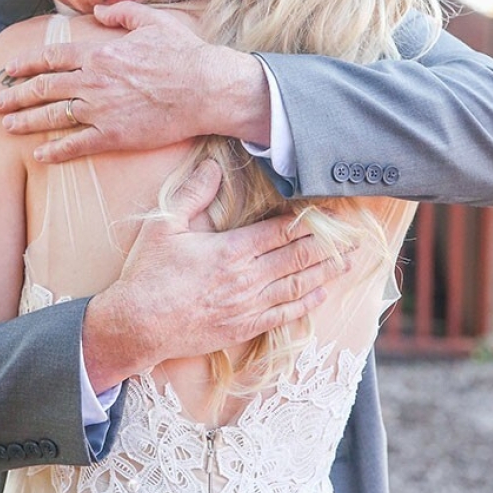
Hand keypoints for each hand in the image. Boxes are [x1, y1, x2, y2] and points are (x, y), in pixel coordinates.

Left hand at [0, 2, 270, 162]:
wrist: (206, 89)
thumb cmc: (183, 54)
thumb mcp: (152, 21)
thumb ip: (121, 14)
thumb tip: (98, 12)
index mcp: (99, 53)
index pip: (51, 58)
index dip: (26, 64)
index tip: (9, 70)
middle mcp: (93, 81)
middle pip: (43, 89)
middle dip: (15, 96)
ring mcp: (101, 110)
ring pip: (52, 117)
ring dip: (25, 122)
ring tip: (7, 127)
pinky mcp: (114, 136)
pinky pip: (76, 145)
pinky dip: (54, 151)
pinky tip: (38, 155)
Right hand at [81, 160, 343, 390]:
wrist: (137, 325)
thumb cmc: (148, 274)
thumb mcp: (164, 225)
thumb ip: (193, 194)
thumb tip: (213, 165)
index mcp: (231, 250)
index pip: (282, 231)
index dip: (310, 221)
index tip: (332, 212)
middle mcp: (247, 279)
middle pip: (298, 258)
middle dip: (329, 245)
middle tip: (356, 236)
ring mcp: (248, 306)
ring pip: (297, 286)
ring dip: (327, 273)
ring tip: (350, 262)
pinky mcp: (242, 328)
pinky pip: (284, 315)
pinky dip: (306, 304)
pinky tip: (321, 295)